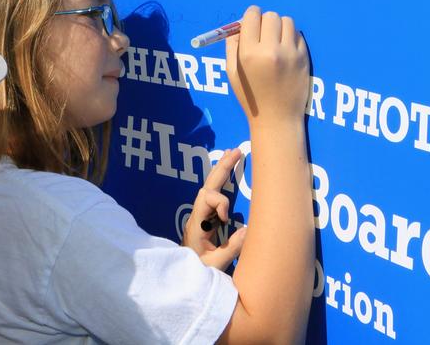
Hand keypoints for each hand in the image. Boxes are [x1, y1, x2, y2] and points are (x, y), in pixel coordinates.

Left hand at [182, 148, 246, 269]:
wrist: (180, 278)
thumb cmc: (195, 272)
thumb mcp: (214, 265)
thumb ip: (231, 249)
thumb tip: (249, 230)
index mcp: (196, 224)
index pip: (206, 199)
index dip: (221, 203)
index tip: (227, 220)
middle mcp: (198, 216)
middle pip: (208, 185)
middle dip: (222, 168)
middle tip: (236, 151)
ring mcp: (201, 216)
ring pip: (210, 187)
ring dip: (222, 171)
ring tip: (235, 155)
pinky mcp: (206, 219)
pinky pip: (214, 196)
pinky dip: (223, 182)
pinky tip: (230, 174)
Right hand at [225, 6, 310, 126]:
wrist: (277, 118)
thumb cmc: (250, 96)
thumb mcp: (232, 72)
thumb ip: (232, 46)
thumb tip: (238, 26)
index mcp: (249, 53)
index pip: (252, 16)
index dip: (251, 16)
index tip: (251, 22)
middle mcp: (271, 50)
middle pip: (270, 16)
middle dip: (265, 21)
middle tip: (263, 33)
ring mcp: (290, 54)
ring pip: (287, 22)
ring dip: (280, 27)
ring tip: (276, 41)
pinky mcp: (304, 58)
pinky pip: (298, 35)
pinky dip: (291, 38)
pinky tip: (286, 50)